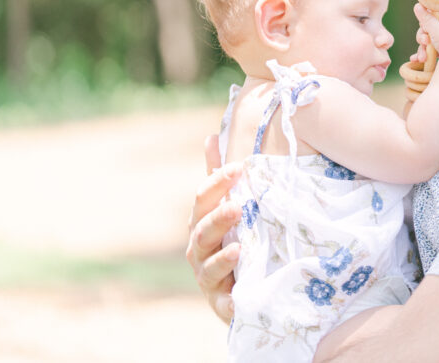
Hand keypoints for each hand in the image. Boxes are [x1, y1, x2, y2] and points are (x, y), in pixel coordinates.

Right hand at [185, 133, 242, 321]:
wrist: (241, 290)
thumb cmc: (232, 239)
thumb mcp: (227, 207)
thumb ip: (218, 178)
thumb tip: (211, 135)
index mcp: (200, 221)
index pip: (203, 197)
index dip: (218, 182)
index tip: (239, 167)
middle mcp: (198, 248)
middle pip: (202, 230)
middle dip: (218, 218)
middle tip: (237, 206)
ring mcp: (206, 276)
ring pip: (208, 264)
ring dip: (222, 256)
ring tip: (238, 249)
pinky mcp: (220, 303)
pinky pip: (223, 299)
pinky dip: (229, 297)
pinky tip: (238, 292)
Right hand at [412, 4, 438, 58]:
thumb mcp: (435, 27)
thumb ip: (424, 17)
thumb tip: (417, 5)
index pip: (432, 12)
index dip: (425, 19)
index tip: (424, 25)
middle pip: (428, 27)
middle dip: (423, 37)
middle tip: (425, 41)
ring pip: (428, 39)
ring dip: (423, 47)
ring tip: (423, 57)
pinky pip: (431, 48)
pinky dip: (425, 53)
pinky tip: (419, 59)